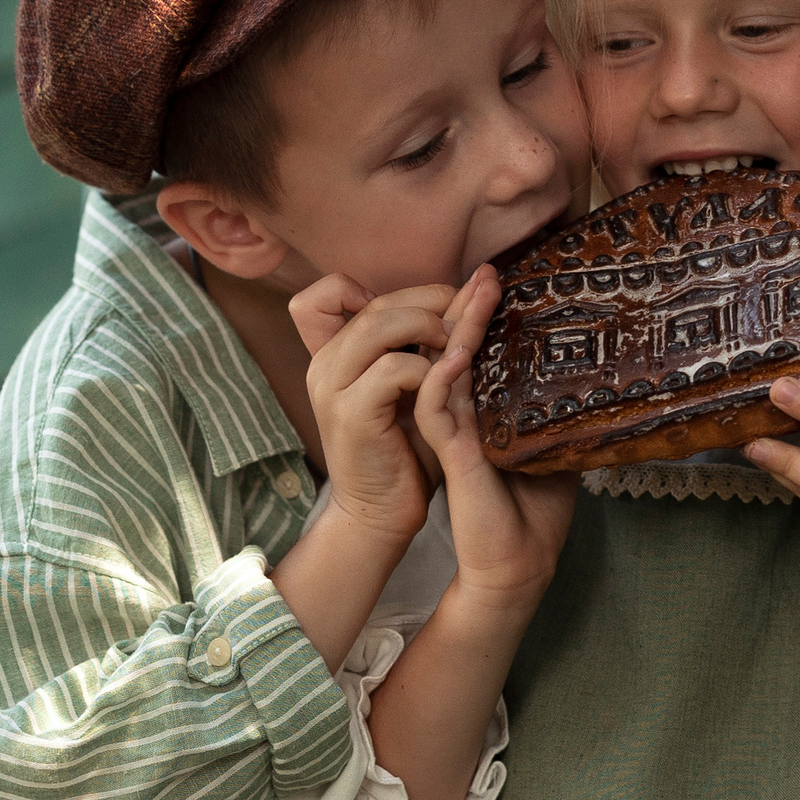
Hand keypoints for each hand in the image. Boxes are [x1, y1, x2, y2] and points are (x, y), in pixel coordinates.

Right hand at [289, 275, 461, 544]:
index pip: (322, 294)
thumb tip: (477, 286)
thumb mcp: (419, 384)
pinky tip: (454, 375)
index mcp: (332, 356)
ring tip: (457, 347)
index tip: (414, 308)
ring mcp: (332, 389)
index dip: (365, 288)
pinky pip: (393, 369)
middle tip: (465, 316)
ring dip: (429, 327)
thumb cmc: (406, 449)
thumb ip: (434, 339)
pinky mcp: (351, 415)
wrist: (383, 513)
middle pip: (371, 303)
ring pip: (378, 325)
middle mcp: (323, 367)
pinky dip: (431, 368)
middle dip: (428, 301)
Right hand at [412, 267, 577, 606]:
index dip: (481, 319)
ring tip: (475, 291)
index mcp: (481, 416)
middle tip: (487, 271)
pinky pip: (436, 409)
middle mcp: (462, 419)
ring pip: (443, 369)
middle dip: (468, 308)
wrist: (516, 567)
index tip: (500, 284)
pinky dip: (442, 379)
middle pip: (455, 351)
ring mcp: (452, 435)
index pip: (475, 355)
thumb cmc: (533, 514)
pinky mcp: (451, 456)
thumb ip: (558, 419)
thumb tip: (599, 389)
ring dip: (457, 329)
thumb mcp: (553, 454)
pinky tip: (456, 353)